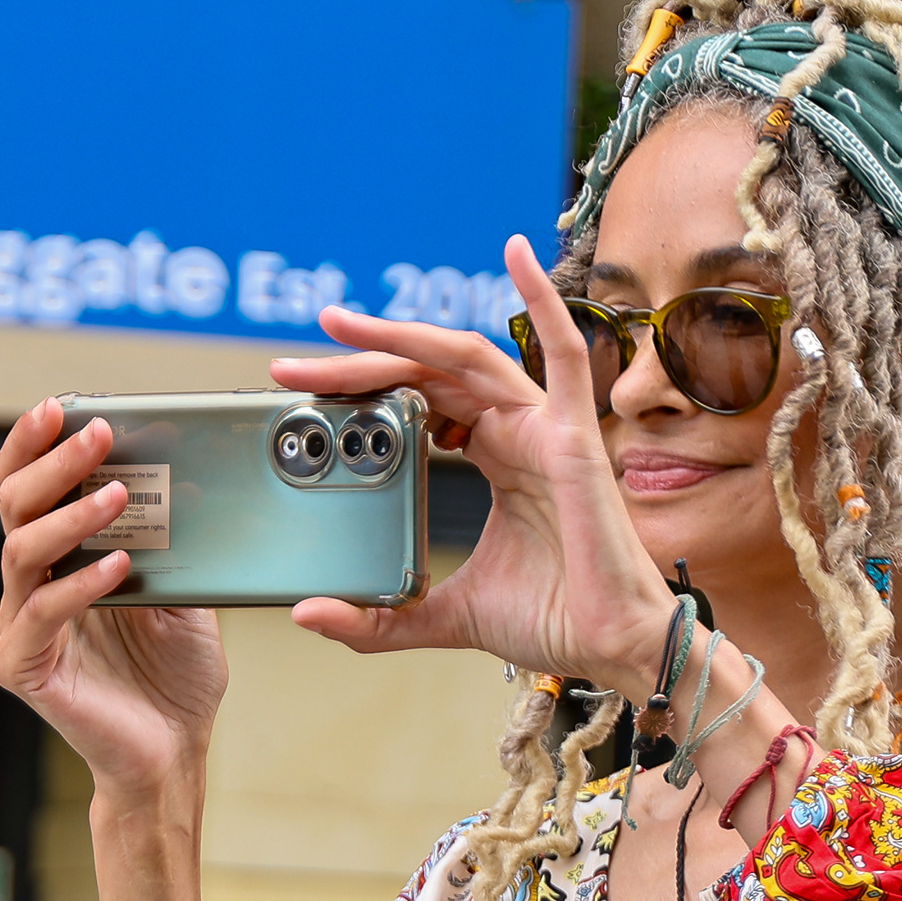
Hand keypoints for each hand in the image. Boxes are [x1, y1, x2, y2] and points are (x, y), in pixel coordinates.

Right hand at [0, 396, 228, 806]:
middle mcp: (30, 586)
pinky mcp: (25, 669)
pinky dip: (78, 586)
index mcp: (58, 560)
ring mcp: (21, 627)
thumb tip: (192, 473)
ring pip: (19, 552)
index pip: (26, 488)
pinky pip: (40, 616)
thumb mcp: (186, 590)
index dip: (33, 444)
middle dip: (52, 463)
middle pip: (13, 507)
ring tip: (117, 494)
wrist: (173, 750)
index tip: (60, 406)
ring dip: (68, 516)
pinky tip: (118, 566)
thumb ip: (177, 540)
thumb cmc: (174, 673)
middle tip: (95, 434)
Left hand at [274, 236, 677, 684]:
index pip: (417, 402)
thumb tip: (309, 614)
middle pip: (426, 374)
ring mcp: (546, 426)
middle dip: (357, 364)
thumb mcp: (438, 614)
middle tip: (290, 365)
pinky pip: (565, 350)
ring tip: (340, 325)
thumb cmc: (550, 619)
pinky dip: (541, 296)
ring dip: (400, 335)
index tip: (301, 394)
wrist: (611, 648)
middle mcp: (515, 432)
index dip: (362, 390)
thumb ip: (376, 621)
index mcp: (492, 459)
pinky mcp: (573, 434)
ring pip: (465, 358)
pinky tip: (514, 252)